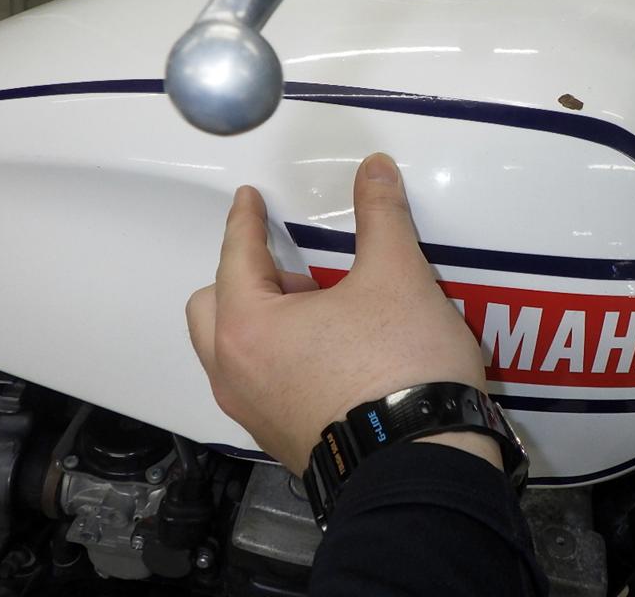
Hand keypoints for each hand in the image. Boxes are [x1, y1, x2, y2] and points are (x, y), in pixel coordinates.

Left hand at [186, 153, 500, 474]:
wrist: (423, 465)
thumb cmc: (400, 370)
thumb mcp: (397, 277)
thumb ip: (381, 217)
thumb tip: (375, 169)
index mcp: (250, 326)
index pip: (236, 256)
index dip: (245, 221)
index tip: (248, 201)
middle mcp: (237, 374)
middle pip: (212, 310)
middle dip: (242, 280)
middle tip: (292, 271)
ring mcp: (256, 415)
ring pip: (232, 354)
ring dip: (260, 324)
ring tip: (318, 313)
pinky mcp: (284, 441)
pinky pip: (260, 387)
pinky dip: (277, 361)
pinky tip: (329, 357)